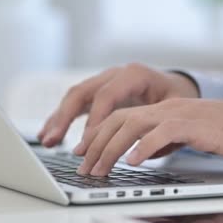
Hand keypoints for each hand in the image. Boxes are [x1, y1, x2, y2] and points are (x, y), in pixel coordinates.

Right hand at [37, 64, 199, 147]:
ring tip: (46, 140)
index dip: (95, 118)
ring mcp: (102, 82)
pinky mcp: (96, 93)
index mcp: (132, 74)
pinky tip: (49, 135)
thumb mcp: (175, 107)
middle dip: (66, 117)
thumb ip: (158, 123)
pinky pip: (75, 104)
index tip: (88, 141)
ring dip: (58, 119)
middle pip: (82, 92)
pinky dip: (61, 119)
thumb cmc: (176, 97)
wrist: (175, 86)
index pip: (106, 95)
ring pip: (74, 97)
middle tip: (54, 139)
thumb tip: (143, 147)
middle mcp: (113, 74)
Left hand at [76, 98, 222, 175]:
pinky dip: (144, 146)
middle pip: (119, 119)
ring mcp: (178, 113)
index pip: (120, 117)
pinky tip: (132, 161)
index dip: (97, 134)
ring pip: (133, 124)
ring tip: (100, 168)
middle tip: (84, 166)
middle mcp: (165, 107)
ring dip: (111, 147)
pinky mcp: (194, 124)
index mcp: (161, 109)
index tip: (83, 153)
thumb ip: (162, 141)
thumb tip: (141, 154)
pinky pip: (162, 132)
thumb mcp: (185, 136)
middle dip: (96, 143)